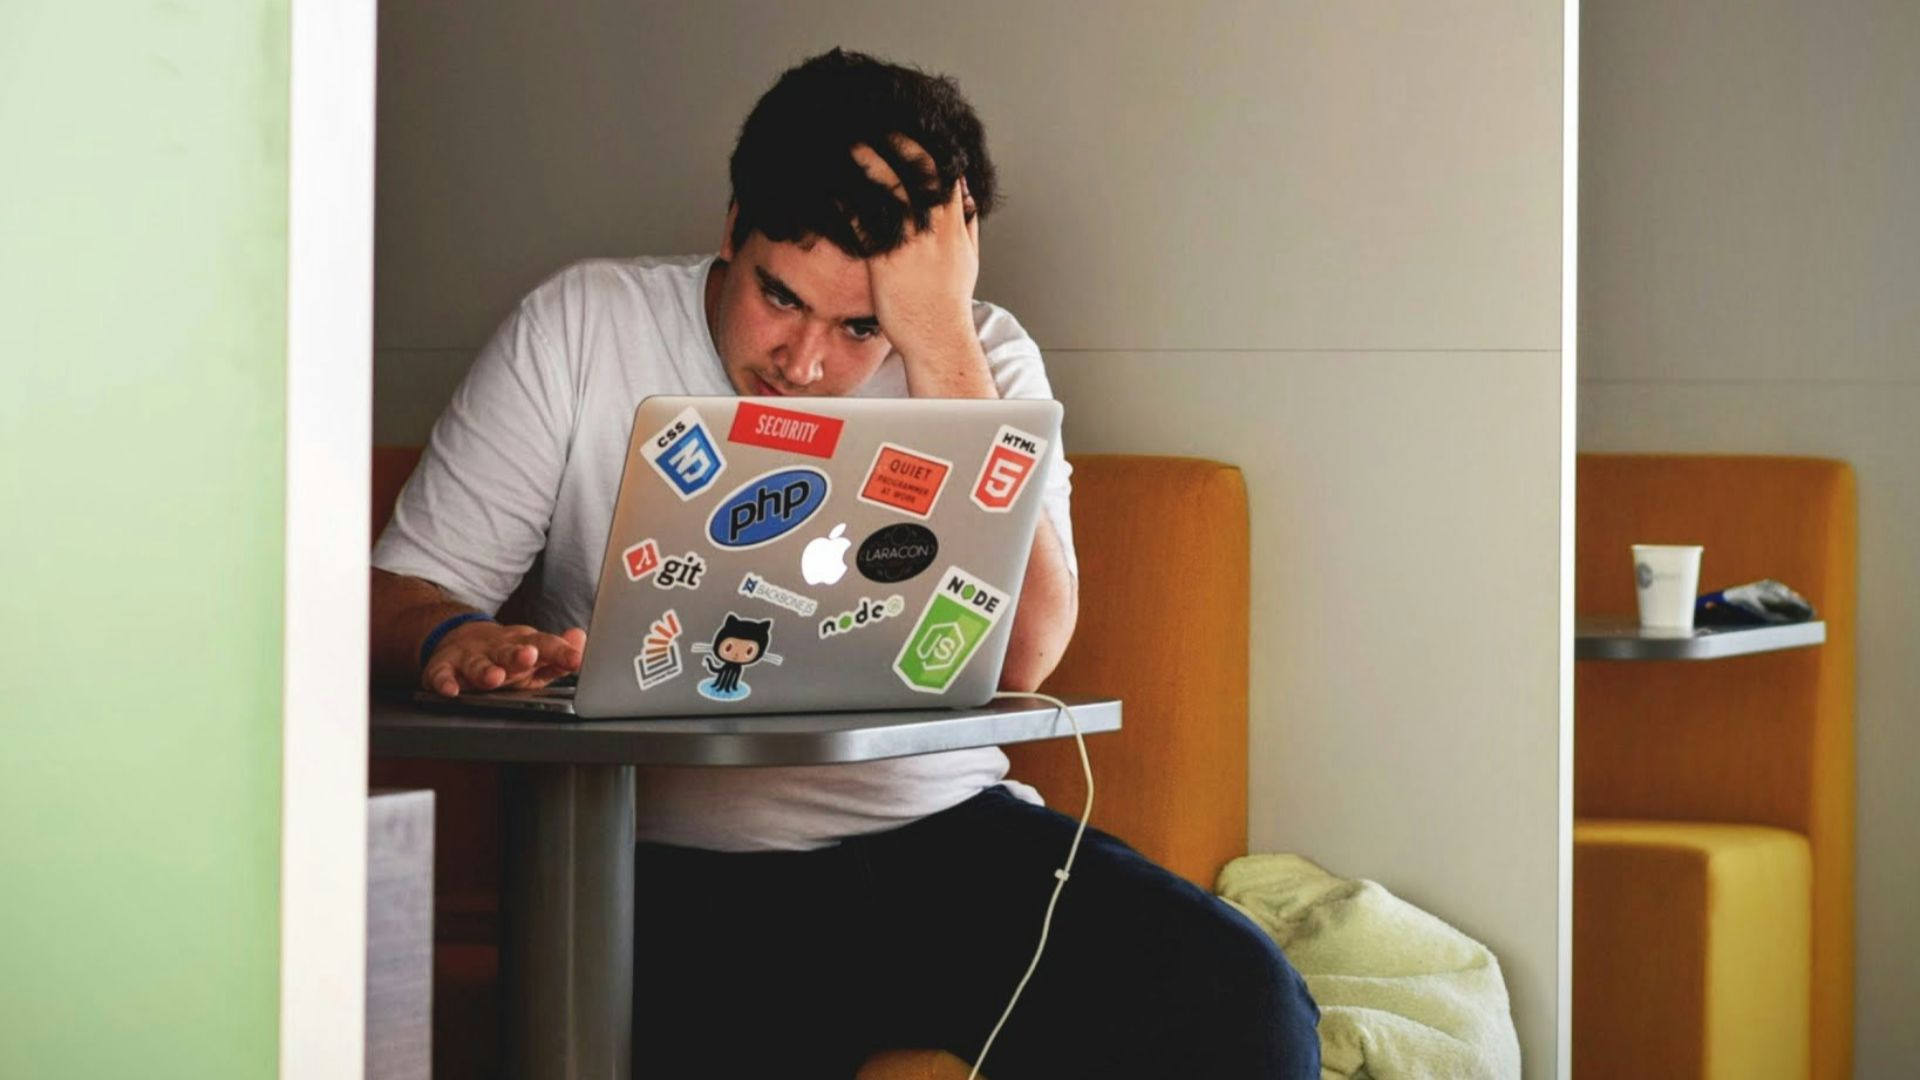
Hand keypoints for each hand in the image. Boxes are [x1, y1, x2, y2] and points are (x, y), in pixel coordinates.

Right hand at [421, 620, 586, 696]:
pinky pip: (442, 674)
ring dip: (485, 670)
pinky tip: (450, 690)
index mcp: (523, 644)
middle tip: (529, 657)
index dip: (560, 652)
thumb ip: (559, 654)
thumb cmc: (507, 655)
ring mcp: (470, 656)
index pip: (545, 645)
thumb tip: (581, 639)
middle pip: (509, 650)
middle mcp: (497, 648)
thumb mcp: (536, 655)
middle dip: (518, 655)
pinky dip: (444, 682)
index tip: (575, 659)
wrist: (460, 640)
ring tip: (494, 678)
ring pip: (477, 663)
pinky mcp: (444, 666)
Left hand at [851, 135, 981, 366]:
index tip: (910, 129)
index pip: (946, 173)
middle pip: (920, 170)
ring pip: (892, 188)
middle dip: (899, 142)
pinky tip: (834, 186)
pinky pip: (866, 221)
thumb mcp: (968, 259)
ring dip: (870, 161)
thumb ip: (967, 225)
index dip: (927, 147)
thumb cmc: (949, 304)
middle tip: (877, 124)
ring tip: (850, 143)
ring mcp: (911, 243)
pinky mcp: (886, 260)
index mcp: (955, 225)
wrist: (939, 338)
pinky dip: (850, 200)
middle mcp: (935, 229)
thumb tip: (968, 199)